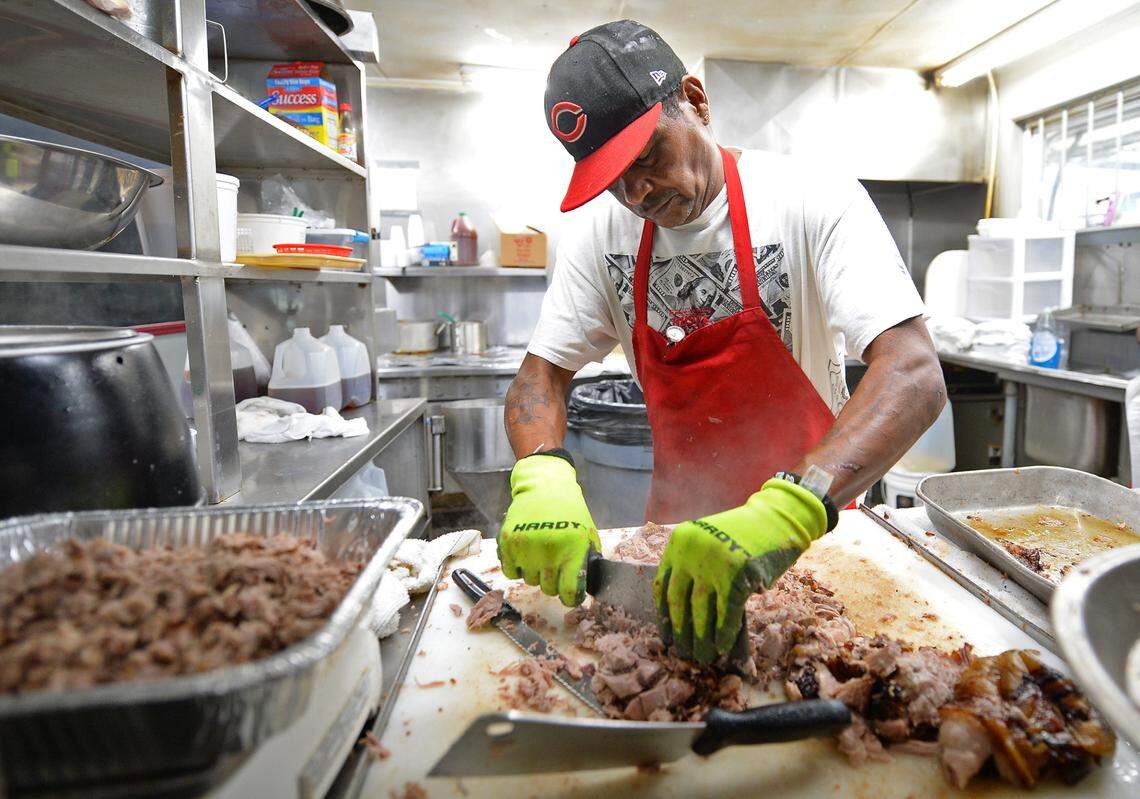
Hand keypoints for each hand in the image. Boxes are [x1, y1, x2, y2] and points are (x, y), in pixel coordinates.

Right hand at [498, 454, 600, 606]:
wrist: (545, 486)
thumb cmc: (570, 511)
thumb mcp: (587, 533)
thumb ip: (587, 561)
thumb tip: (585, 587)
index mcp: (572, 549)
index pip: (569, 591)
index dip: (570, 598)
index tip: (570, 595)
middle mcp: (549, 550)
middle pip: (548, 589)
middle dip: (553, 582)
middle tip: (554, 567)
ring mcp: (527, 547)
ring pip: (529, 581)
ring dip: (535, 573)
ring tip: (539, 554)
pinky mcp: (508, 542)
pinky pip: (510, 572)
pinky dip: (517, 568)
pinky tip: (524, 555)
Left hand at [653, 478, 828, 662]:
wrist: (777, 519)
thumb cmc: (743, 535)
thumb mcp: (709, 545)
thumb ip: (696, 571)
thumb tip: (689, 618)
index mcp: (679, 543)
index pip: (663, 585)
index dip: (664, 615)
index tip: (665, 635)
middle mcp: (691, 553)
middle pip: (679, 602)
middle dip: (681, 632)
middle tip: (683, 654)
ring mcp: (713, 565)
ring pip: (702, 612)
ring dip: (701, 639)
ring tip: (702, 657)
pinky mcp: (737, 577)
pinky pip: (726, 613)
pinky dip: (724, 634)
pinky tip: (723, 647)